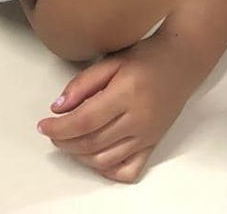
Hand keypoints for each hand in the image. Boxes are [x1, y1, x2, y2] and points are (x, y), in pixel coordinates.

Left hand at [37, 32, 197, 182]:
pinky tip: (95, 156)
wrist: (182, 61)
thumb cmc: (147, 56)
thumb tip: (58, 107)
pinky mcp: (153, 144)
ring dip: (79, 155)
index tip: (43, 126)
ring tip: (68, 141)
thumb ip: (83, 83)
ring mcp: (147, 135)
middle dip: (64, 141)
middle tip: (52, 132)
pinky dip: (106, 169)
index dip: (59, 128)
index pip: (84, 121)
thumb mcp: (112, 59)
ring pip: (104, 159)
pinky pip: (127, 169)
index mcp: (126, 94)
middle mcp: (138, 119)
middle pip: (91, 142)